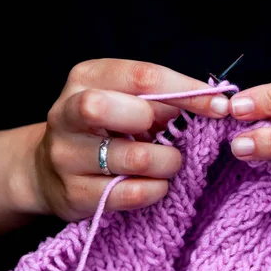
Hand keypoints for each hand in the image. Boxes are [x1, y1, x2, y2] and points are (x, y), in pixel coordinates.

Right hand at [31, 59, 230, 220]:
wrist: (49, 171)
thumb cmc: (103, 129)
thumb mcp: (125, 101)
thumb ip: (161, 98)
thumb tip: (211, 104)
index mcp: (86, 78)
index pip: (142, 76)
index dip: (187, 91)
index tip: (220, 106)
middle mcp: (67, 113)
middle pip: (104, 107)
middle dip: (153, 121)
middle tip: (170, 135)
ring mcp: (66, 155)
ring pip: (132, 157)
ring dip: (167, 163)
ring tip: (169, 163)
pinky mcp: (74, 193)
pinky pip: (130, 193)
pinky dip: (155, 189)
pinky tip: (156, 184)